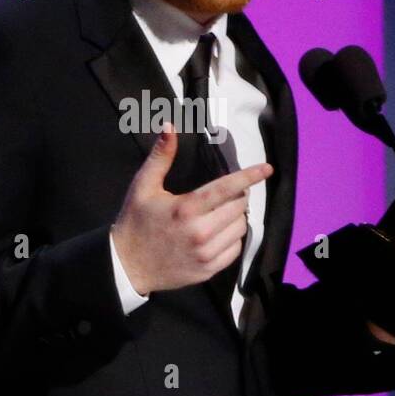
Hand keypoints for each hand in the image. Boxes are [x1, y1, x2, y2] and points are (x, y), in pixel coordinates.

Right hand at [111, 122, 271, 295]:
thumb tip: (169, 126)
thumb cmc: (136, 222)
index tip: (267, 168)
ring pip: (240, 228)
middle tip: (225, 194)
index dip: (249, 176)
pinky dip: (232, 238)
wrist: (127, 265)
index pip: (227, 188)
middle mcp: (200, 232)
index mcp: (186, 209)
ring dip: (236, 217)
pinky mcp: (208, 270)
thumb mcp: (143, 186)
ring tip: (220, 213)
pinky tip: (218, 233)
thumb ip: (161, 156)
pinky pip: (235, 249)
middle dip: (237, 196)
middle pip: (239, 207)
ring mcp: (205, 254)